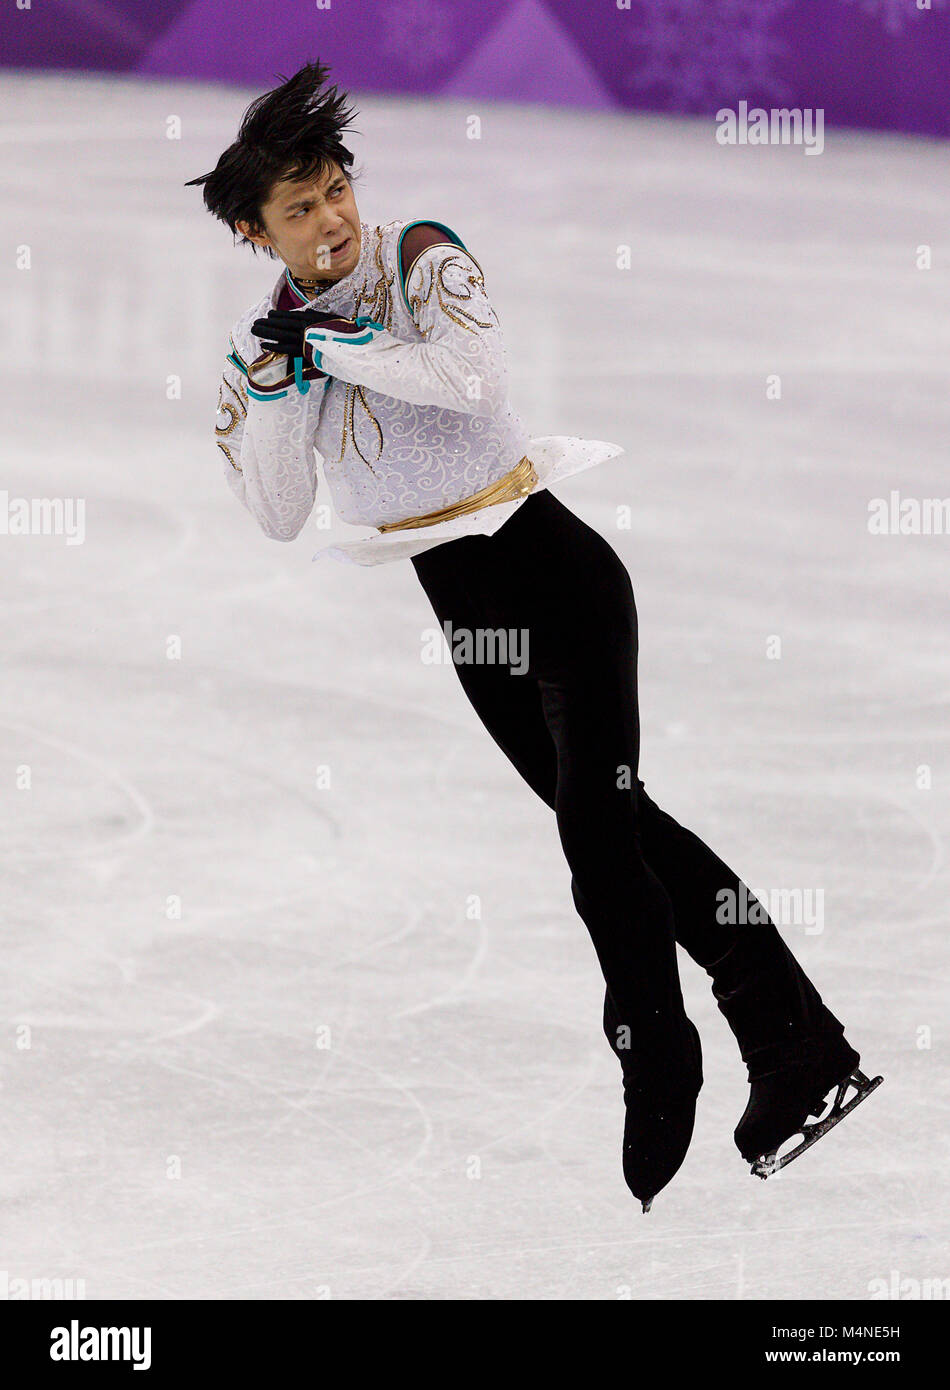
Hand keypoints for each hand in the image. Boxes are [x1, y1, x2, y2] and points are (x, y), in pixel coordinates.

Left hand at [251, 308, 366, 357]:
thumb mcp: (330, 320)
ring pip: (281, 334)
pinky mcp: (304, 351)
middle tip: (255, 323)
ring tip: (254, 330)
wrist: (352, 345)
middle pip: (282, 324)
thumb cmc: (343, 334)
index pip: (291, 316)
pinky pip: (286, 348)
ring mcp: (303, 339)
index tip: (269, 315)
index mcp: (311, 319)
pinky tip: (264, 345)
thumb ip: (317, 317)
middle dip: (267, 324)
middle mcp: (305, 327)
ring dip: (266, 332)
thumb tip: (307, 313)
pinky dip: (274, 346)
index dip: (279, 316)